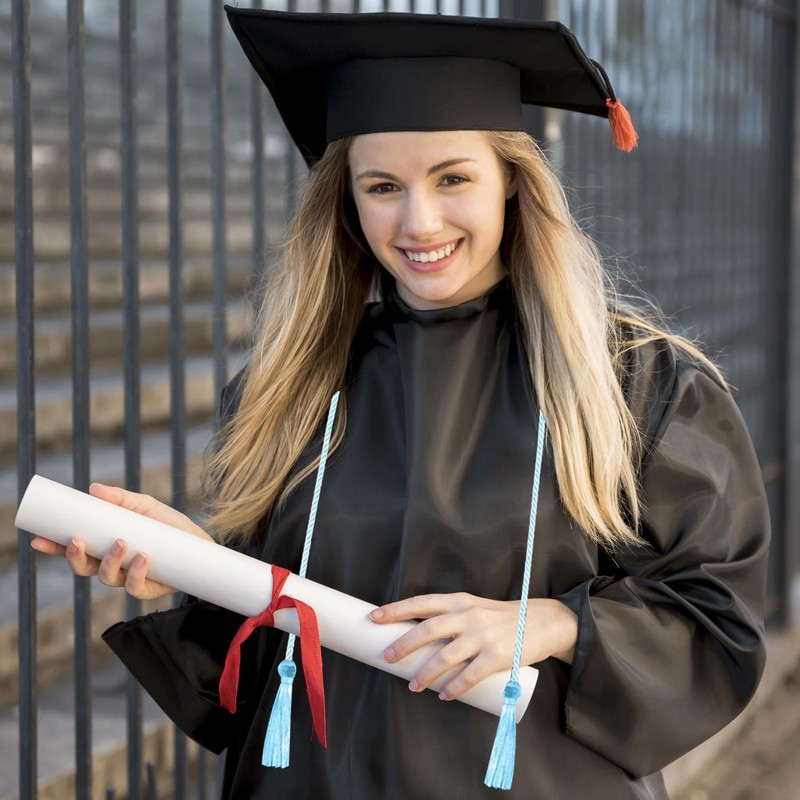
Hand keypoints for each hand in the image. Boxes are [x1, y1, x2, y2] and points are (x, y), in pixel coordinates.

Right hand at [30, 482, 212, 600]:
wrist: (201, 545)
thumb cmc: (170, 526)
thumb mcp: (145, 506)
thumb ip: (121, 498)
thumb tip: (94, 488)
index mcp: (106, 546)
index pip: (75, 548)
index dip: (54, 547)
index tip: (38, 539)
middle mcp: (113, 564)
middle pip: (83, 567)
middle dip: (74, 557)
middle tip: (77, 541)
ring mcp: (128, 578)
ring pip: (106, 577)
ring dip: (109, 560)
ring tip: (121, 542)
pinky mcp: (148, 588)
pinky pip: (134, 587)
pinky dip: (136, 573)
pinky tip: (143, 557)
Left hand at [370, 592, 577, 700]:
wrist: (544, 621)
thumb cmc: (503, 617)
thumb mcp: (475, 607)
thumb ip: (452, 619)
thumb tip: (418, 639)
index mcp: (460, 601)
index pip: (422, 603)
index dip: (396, 609)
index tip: (374, 617)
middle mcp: (469, 615)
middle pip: (428, 628)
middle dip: (404, 644)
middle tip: (386, 657)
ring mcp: (483, 636)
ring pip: (446, 656)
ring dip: (426, 673)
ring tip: (413, 685)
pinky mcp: (498, 656)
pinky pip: (470, 675)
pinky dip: (455, 687)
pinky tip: (444, 696)